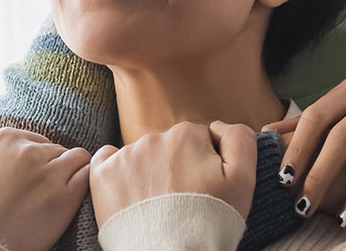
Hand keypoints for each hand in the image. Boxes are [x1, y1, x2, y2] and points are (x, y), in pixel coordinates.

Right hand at [0, 127, 91, 249]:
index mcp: (8, 139)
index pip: (40, 142)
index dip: (41, 161)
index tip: (37, 177)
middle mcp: (30, 151)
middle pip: (60, 151)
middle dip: (57, 168)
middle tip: (48, 190)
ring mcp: (48, 173)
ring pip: (79, 159)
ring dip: (73, 174)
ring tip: (62, 194)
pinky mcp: (64, 197)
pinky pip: (87, 179)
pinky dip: (84, 186)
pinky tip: (72, 200)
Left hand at [88, 120, 257, 223]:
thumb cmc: (211, 220)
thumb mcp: (243, 179)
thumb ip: (239, 139)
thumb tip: (218, 125)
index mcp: (187, 134)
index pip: (197, 139)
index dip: (203, 164)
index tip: (203, 187)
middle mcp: (153, 138)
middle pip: (168, 146)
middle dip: (176, 166)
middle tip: (181, 199)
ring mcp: (124, 156)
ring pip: (140, 155)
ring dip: (149, 172)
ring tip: (157, 205)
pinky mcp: (102, 175)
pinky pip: (106, 160)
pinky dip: (116, 172)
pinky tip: (129, 193)